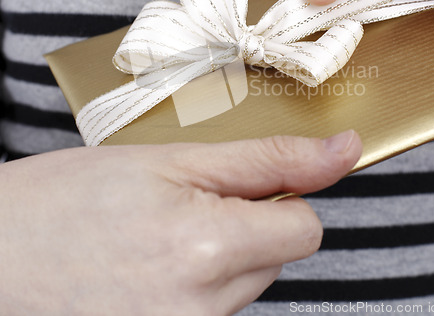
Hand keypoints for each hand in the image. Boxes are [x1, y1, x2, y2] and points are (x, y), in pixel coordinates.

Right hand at [0, 131, 360, 315]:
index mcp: (209, 251)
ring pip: (244, 283)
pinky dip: (195, 282)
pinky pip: (212, 309)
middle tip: (183, 201)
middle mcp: (201, 312)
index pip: (305, 228)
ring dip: (218, 253)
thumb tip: (343, 150)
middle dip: (246, 223)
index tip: (248, 182)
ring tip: (157, 232)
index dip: (281, 195)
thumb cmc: (72, 197)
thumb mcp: (175, 160)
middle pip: (275, 255)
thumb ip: (269, 159)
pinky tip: (148, 264)